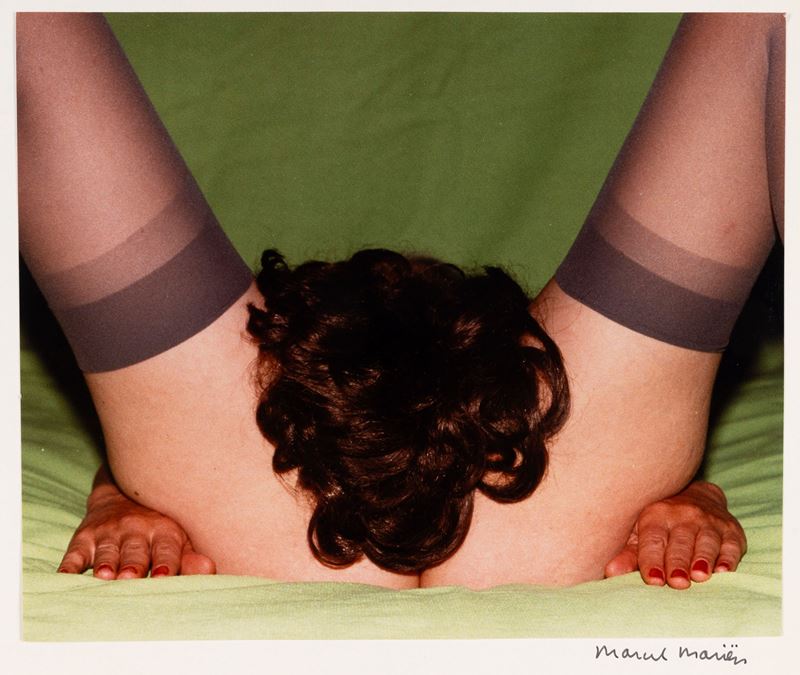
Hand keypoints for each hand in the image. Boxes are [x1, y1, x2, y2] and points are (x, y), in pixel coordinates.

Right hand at [58, 467, 215, 579]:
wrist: (124, 492)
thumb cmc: (159, 526)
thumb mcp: (180, 537)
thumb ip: (191, 557)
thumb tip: (209, 570)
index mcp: (164, 532)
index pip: (166, 549)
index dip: (166, 563)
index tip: (164, 576)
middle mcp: (137, 529)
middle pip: (136, 550)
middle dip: (133, 564)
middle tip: (131, 578)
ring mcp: (109, 532)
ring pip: (108, 549)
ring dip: (106, 562)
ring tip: (105, 575)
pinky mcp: (85, 536)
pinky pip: (75, 552)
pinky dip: (70, 565)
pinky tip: (66, 576)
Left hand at [604, 481, 745, 588]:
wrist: (697, 495)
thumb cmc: (662, 524)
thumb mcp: (641, 533)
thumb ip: (629, 554)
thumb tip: (610, 572)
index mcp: (656, 516)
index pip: (653, 540)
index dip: (652, 560)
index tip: (653, 580)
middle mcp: (683, 515)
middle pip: (680, 542)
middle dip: (677, 562)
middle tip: (677, 582)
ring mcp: (709, 522)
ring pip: (706, 541)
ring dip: (703, 559)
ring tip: (699, 576)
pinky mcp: (731, 531)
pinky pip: (731, 544)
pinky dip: (728, 558)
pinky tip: (724, 570)